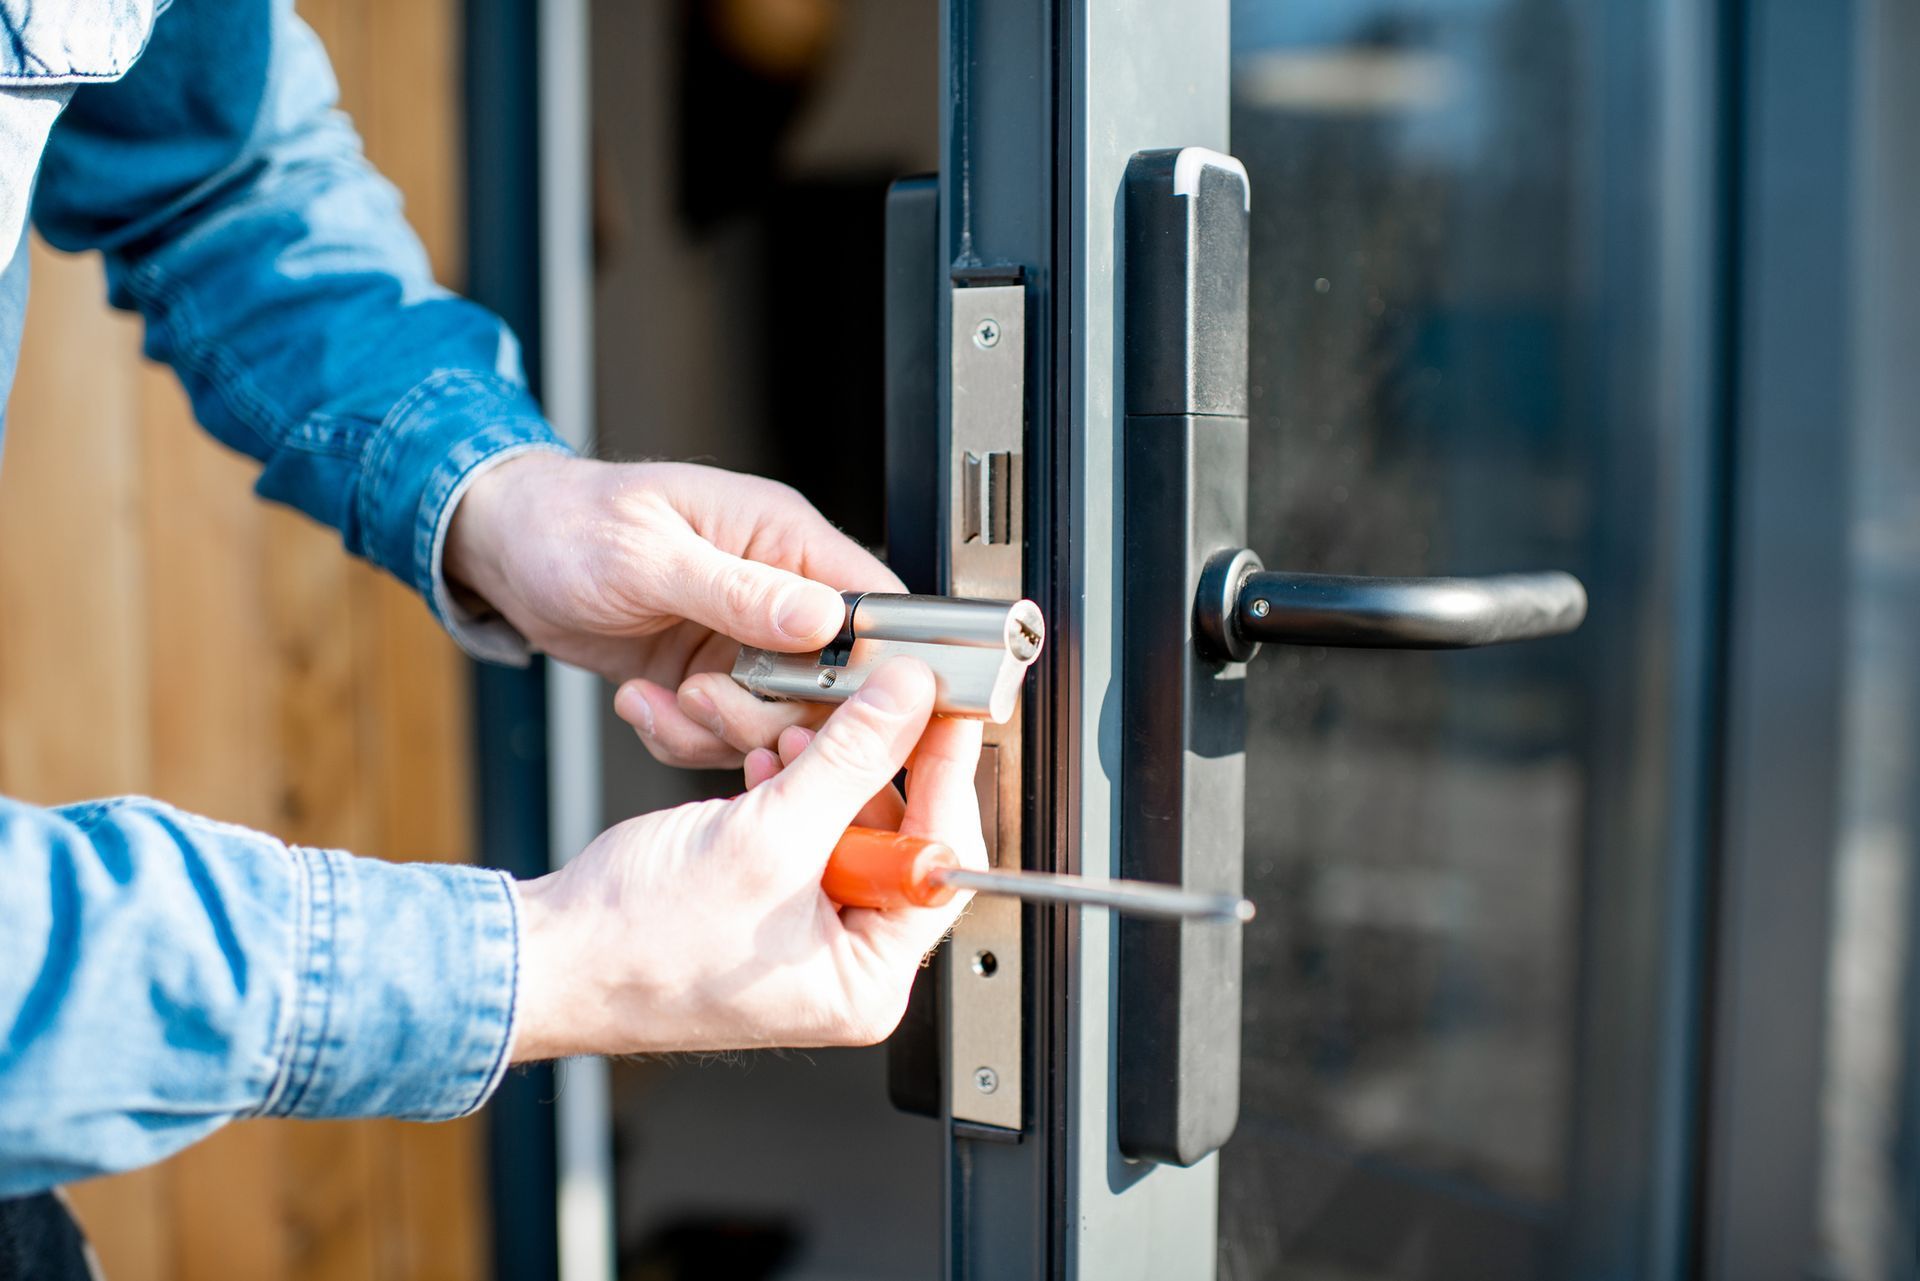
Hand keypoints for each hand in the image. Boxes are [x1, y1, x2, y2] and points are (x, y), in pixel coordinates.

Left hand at [445, 454, 902, 766]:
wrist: (505, 550)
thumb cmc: (567, 522)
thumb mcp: (647, 554)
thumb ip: (739, 590)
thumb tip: (823, 617)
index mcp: (783, 537)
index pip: (875, 604)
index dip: (873, 664)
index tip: (831, 703)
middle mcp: (777, 591)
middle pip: (832, 682)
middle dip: (771, 711)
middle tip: (706, 699)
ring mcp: (745, 641)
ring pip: (778, 720)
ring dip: (717, 729)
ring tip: (662, 700)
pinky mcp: (710, 678)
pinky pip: (725, 734)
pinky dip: (681, 736)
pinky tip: (642, 702)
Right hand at [508, 658, 985, 1059]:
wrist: (546, 957)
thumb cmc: (636, 945)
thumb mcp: (767, 836)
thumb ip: (850, 760)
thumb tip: (909, 703)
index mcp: (868, 980)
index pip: (941, 862)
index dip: (945, 776)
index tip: (947, 711)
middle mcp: (847, 964)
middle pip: (899, 836)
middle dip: (868, 765)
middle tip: (870, 703)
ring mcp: (807, 934)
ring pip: (847, 822)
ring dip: (821, 768)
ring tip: (790, 734)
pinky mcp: (769, 903)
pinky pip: (804, 830)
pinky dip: (788, 788)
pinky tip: (765, 763)